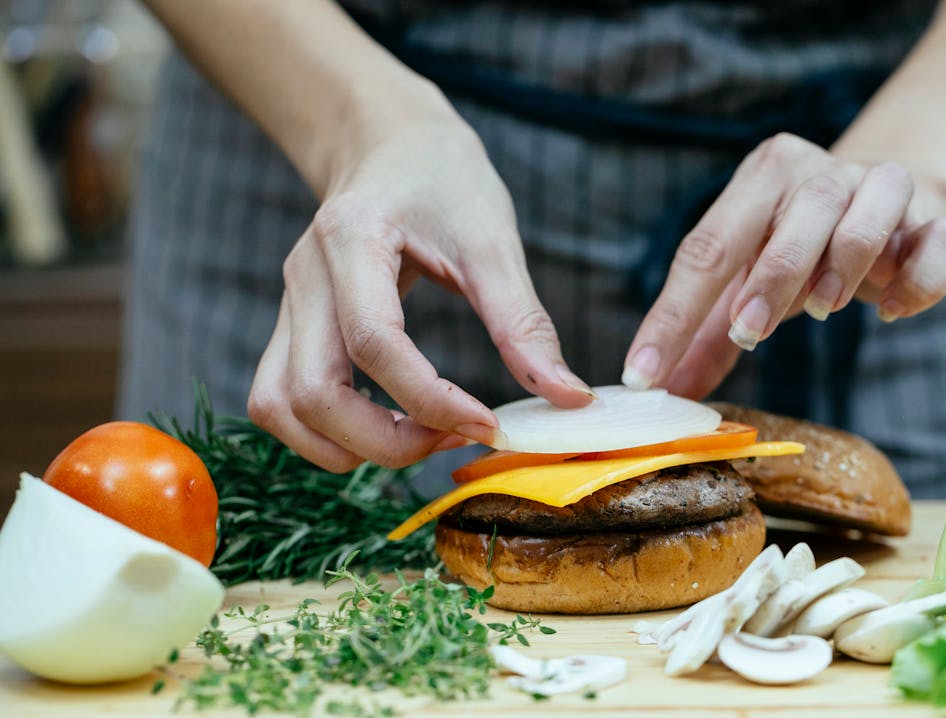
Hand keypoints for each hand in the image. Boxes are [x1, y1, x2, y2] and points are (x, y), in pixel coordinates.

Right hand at [248, 99, 593, 471]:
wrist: (387, 139)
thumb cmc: (441, 176)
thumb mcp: (492, 239)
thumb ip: (524, 324)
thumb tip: (570, 398)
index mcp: (351, 240)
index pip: (373, 343)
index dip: (431, 399)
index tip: (487, 425)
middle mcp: (304, 278)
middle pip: (311, 393)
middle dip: (384, 442)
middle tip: (454, 439)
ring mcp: (289, 305)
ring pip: (280, 408)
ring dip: (347, 447)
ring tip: (420, 440)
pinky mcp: (291, 327)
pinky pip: (282, 400)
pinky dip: (327, 433)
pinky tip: (388, 427)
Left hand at [623, 133, 945, 398]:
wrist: (885, 198)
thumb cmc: (797, 245)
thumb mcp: (743, 279)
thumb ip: (706, 333)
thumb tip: (666, 392)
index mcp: (761, 180)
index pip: (708, 246)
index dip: (674, 315)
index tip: (646, 375)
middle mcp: (820, 173)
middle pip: (797, 218)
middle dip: (769, 281)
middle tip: (748, 333)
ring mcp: (882, 188)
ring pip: (867, 219)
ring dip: (843, 269)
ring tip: (823, 310)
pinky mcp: (934, 217)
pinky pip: (940, 243)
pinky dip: (916, 283)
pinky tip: (888, 311)